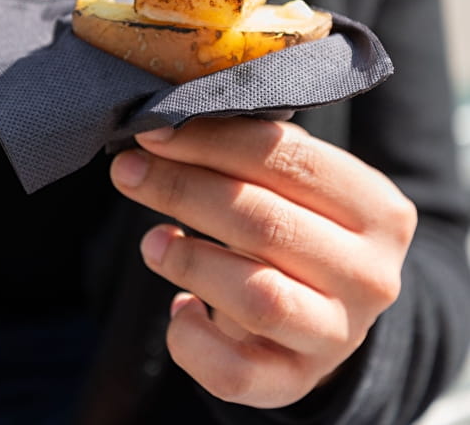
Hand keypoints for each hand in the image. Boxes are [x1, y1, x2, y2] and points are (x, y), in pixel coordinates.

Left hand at [110, 117, 416, 407]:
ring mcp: (338, 335)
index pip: (292, 161)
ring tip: (152, 238)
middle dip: (185, 189)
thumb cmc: (305, 226)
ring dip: (188, 259)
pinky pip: (233, 374)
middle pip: (265, 223)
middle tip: (131, 169)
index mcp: (379, 210)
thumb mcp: (304, 186)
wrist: (333, 309)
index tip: (157, 132)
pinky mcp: (296, 382)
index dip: (215, 142)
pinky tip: (179, 307)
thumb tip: (172, 129)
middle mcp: (369, 275)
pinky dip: (191, 341)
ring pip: (255, 297)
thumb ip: (259, 154)